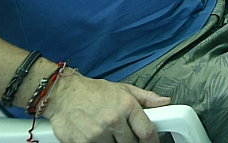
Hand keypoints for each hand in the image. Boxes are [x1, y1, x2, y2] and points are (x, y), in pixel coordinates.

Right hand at [42, 70, 168, 142]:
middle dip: (131, 142)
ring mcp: (97, 134)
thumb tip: (165, 101)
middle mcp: (113, 120)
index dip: (152, 142)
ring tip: (110, 134)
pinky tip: (99, 138)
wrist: (63, 94)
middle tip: (126, 136)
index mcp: (126, 106)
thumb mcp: (123, 89)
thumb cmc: (93, 91)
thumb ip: (146, 98)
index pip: (147, 132)